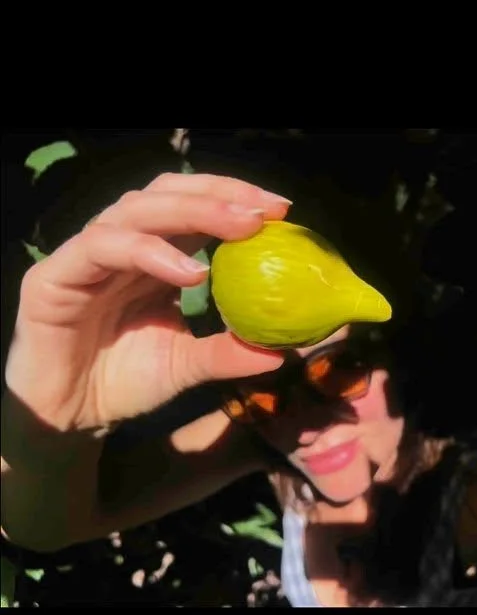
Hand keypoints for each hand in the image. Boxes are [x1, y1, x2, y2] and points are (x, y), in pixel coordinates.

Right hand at [5, 173, 290, 432]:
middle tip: (264, 212)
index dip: (234, 199)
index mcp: (152, 256)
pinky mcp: (55, 276)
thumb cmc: (123, 383)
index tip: (281, 212)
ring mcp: (86, 256)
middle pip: (167, 195)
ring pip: (135, 210)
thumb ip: (227, 353)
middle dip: (219, 196)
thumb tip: (283, 352)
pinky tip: (188, 272)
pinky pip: (101, 247)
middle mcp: (120, 245)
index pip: (192, 206)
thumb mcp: (186, 366)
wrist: (68, 418)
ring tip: (238, 228)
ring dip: (191, 212)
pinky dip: (148, 251)